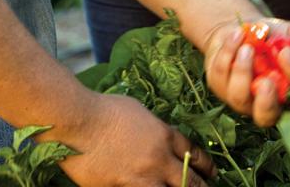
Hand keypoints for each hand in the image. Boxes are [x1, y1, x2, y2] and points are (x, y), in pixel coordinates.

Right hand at [59, 93, 214, 185]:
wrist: (78, 121)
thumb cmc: (104, 109)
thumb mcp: (139, 112)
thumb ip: (155, 129)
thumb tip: (161, 139)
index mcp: (164, 136)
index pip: (195, 154)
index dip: (206, 166)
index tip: (211, 173)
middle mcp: (158, 160)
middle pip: (190, 182)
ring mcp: (140, 179)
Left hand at [203, 18, 289, 126]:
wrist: (241, 30)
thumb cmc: (270, 36)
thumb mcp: (288, 32)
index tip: (286, 52)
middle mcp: (265, 101)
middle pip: (266, 116)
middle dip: (266, 102)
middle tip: (266, 82)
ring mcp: (241, 98)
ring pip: (239, 97)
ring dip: (243, 71)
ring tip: (247, 47)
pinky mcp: (221, 87)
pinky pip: (222, 74)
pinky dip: (229, 51)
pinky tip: (236, 35)